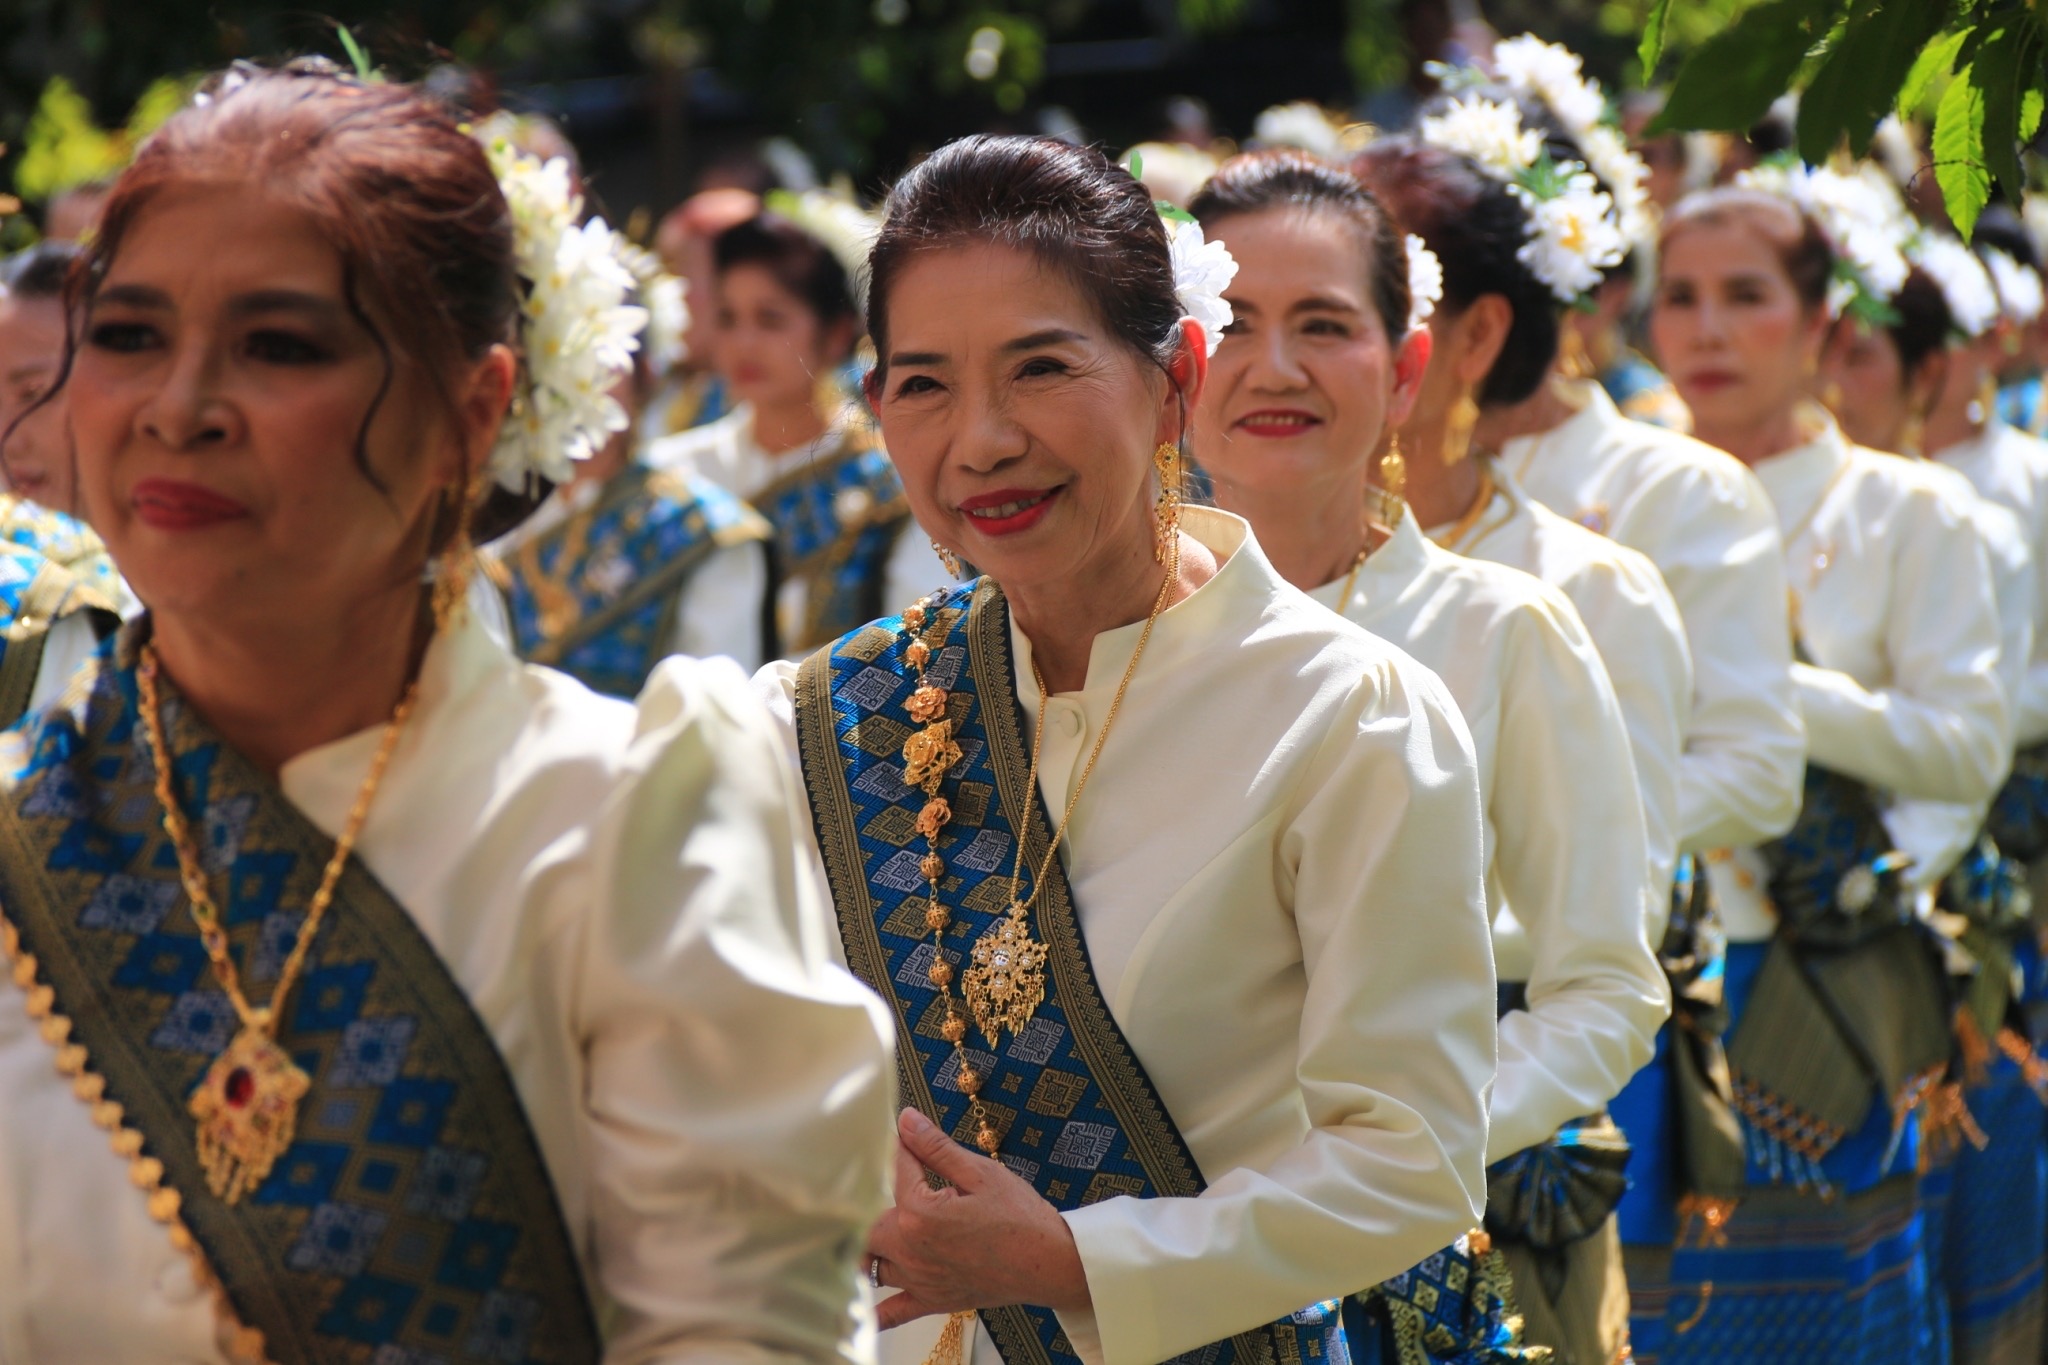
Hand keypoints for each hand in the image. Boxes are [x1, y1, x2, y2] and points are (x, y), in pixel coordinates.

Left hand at [866, 1108, 1091, 1329]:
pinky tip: (859, 1300)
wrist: (1050, 1263)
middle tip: (877, 1184)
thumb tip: (907, 1121)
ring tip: (868, 1226)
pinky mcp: (931, 1300)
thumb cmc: (1020, 1217)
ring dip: (866, 1245)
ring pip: (870, 1264)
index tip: (903, 1135)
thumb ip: (936, 1147)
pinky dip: (873, 1309)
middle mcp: (911, 1250)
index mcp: (919, 1213)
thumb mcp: (980, 1172)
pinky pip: (891, 1313)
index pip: (896, 1171)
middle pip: (866, 1224)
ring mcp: (919, 1279)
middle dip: (868, 1200)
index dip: (899, 1148)